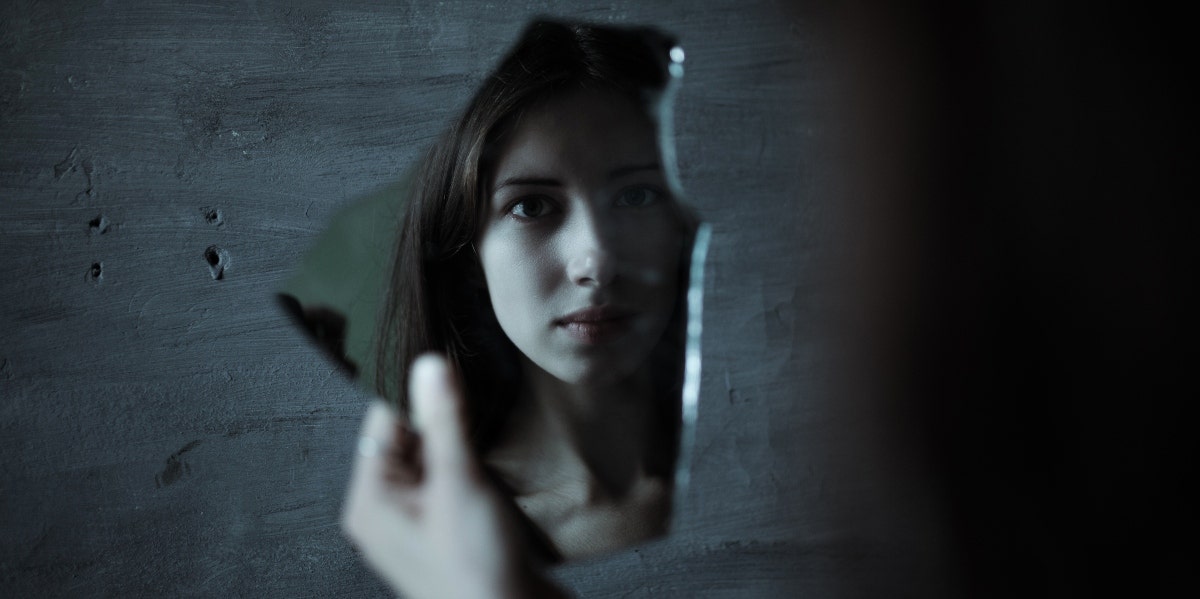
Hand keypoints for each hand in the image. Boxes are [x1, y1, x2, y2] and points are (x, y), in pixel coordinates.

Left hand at [341, 354, 565, 598]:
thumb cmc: (476, 568)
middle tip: (474, 388)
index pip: (384, 422)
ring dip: (461, 440)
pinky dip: (472, 466)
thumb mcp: (459, 482)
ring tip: (488, 421)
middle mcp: (387, 513)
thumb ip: (444, 420)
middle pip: (409, 439)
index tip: (445, 357)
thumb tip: (428, 365)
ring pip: (435, 460)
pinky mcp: (449, 533)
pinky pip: (453, 483)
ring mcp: (418, 525)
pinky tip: (494, 456)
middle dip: (442, 415)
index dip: (415, 389)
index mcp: (371, 501)